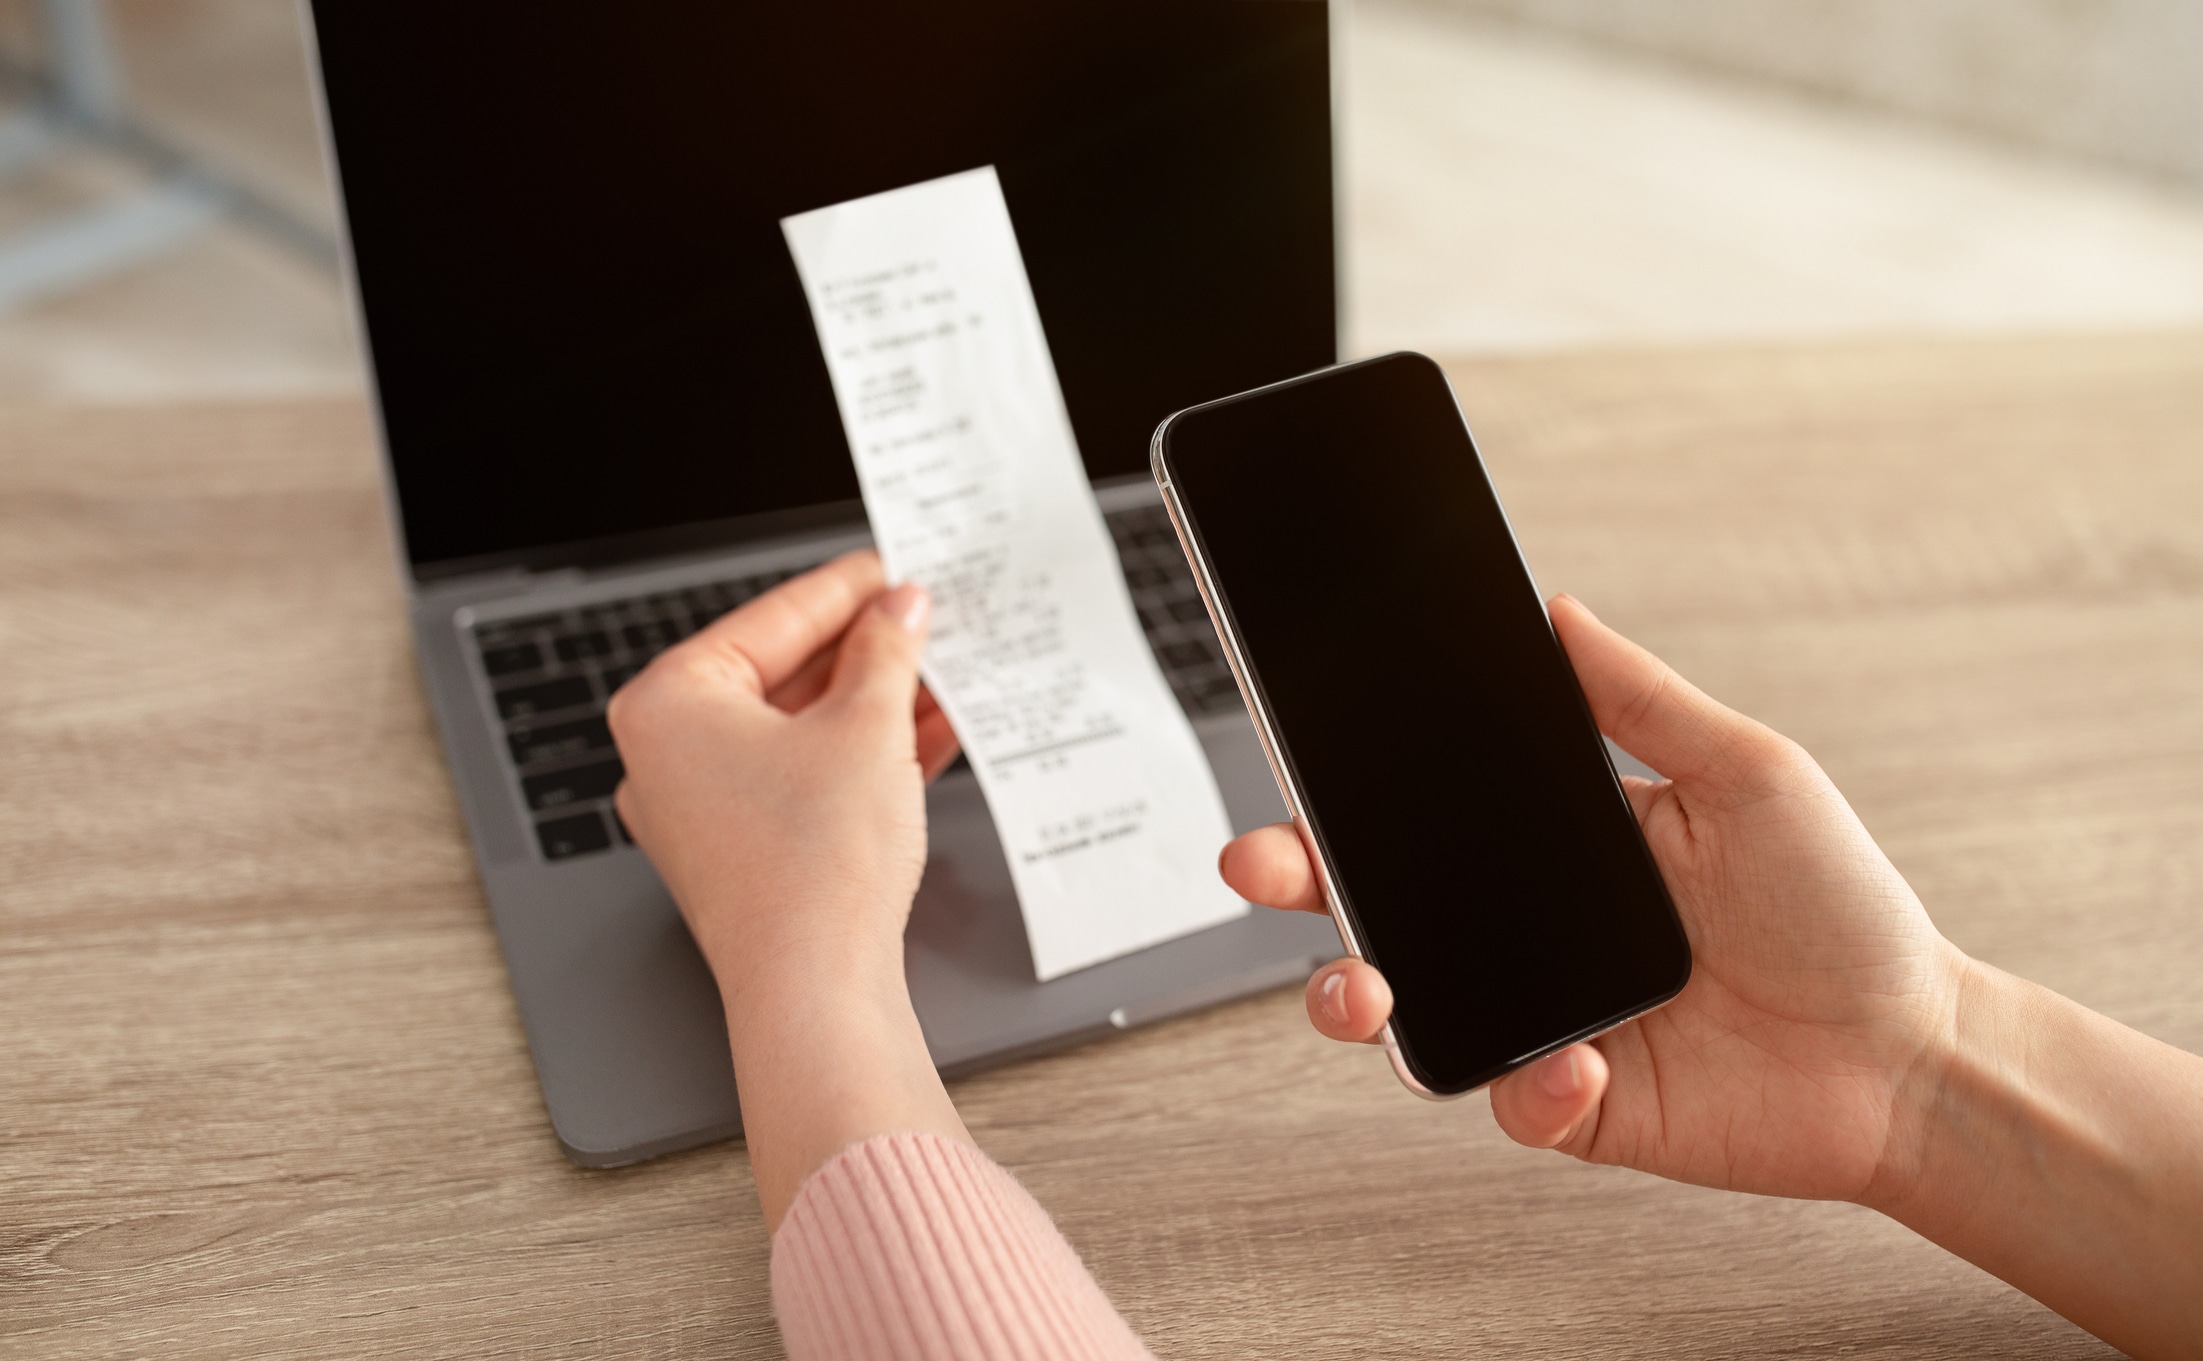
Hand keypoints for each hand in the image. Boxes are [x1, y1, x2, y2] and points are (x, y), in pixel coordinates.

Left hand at [609, 549, 968, 1226]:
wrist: (815, 990)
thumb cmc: (813, 868)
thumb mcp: (867, 727)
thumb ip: (885, 652)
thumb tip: (897, 612)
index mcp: (667, 703)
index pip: (770, 618)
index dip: (846, 588)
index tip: (891, 566)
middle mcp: (666, 754)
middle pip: (781, 673)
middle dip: (865, 651)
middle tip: (925, 619)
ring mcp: (698, 808)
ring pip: (798, 730)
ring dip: (873, 704)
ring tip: (941, 675)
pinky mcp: (739, 851)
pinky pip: (802, 779)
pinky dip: (859, 757)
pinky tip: (927, 736)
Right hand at [1221, 594, 1966, 1202]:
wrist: (1912, 1054)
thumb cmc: (1842, 907)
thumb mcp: (1748, 772)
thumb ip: (1642, 699)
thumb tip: (1557, 609)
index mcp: (1558, 847)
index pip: (1424, 814)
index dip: (1345, 797)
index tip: (1293, 769)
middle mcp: (1530, 934)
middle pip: (1380, 909)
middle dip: (1302, 886)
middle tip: (1260, 864)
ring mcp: (1543, 1021)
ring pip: (1406, 1016)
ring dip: (1357, 1002)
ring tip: (1365, 991)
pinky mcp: (1574, 1105)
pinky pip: (1508, 1100)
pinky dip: (1525, 1087)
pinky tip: (1575, 1064)